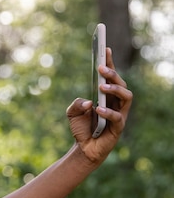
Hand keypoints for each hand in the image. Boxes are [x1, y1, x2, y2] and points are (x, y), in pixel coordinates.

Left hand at [66, 48, 132, 164]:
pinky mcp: (118, 128)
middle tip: (101, 67)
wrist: (83, 148)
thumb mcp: (72, 112)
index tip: (105, 48)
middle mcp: (116, 103)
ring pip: (126, 97)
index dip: (110, 62)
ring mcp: (119, 115)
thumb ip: (76, 103)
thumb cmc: (81, 128)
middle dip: (113, 74)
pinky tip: (97, 108)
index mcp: (106, 96)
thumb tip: (88, 101)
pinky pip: (118, 117)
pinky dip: (108, 112)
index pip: (111, 77)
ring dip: (115, 89)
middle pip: (122, 84)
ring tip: (101, 86)